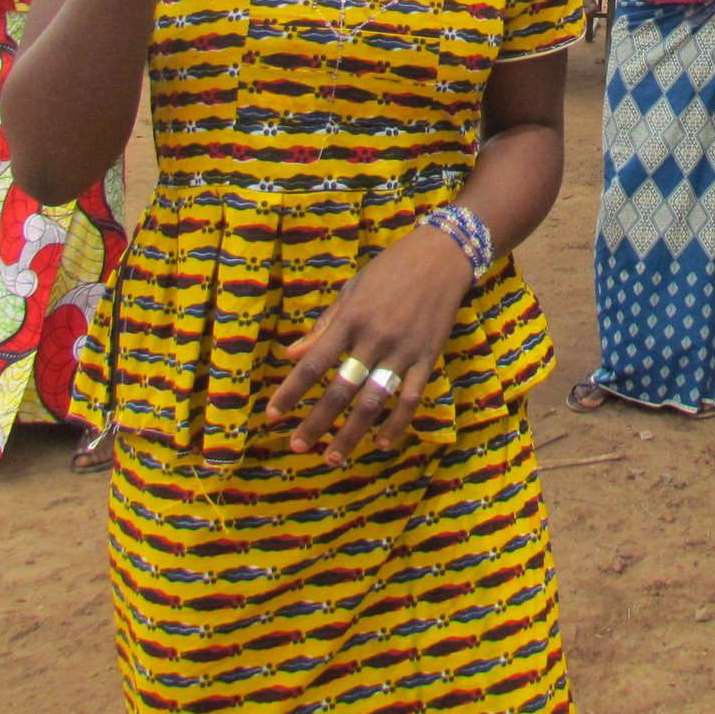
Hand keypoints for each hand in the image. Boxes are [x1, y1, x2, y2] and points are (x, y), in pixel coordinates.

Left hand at [267, 224, 473, 463]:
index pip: (313, 363)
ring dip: (352, 433)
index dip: (291, 391)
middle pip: (340, 390)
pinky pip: (411, 398)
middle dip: (317, 422)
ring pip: (374, 401)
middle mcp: (374, 338)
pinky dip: (397, 424)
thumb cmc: (390, 269)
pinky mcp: (428, 357)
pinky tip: (382, 443)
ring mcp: (403, 350)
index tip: (272, 415)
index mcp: (351, 319)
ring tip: (333, 457)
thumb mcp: (352, 290)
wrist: (442, 256)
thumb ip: (324, 326)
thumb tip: (292, 353)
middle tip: (298, 446)